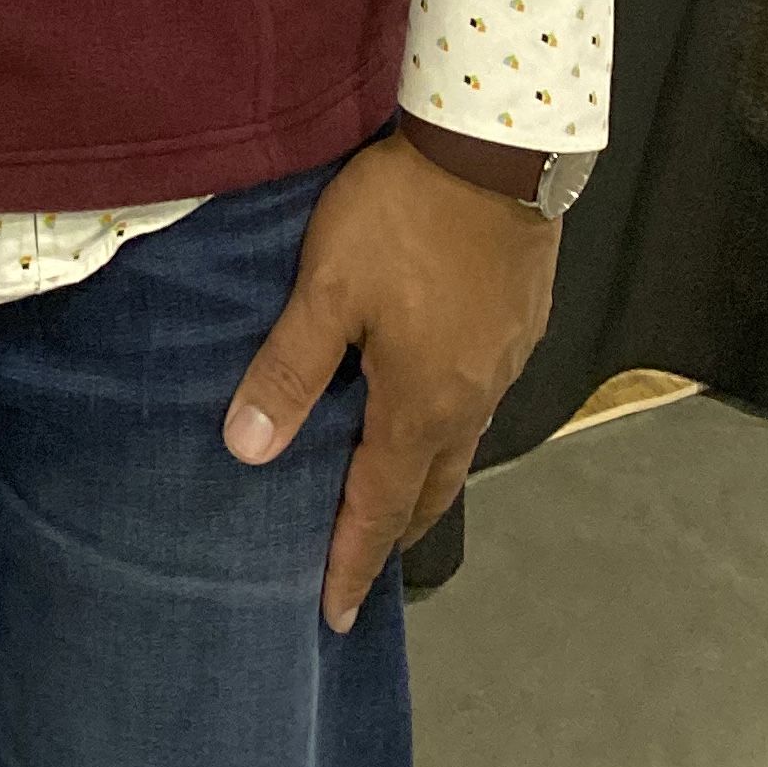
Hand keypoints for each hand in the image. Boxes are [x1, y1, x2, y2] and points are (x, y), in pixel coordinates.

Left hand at [222, 130, 558, 632]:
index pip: (378, 504)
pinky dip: (449, 423)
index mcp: (421, 404)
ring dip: (424, 476)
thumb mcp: (328, 289)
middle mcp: (470, 399)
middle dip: (393, 528)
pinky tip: (432, 401)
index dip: (351, 559)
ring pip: (460, 443)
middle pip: (429, 487)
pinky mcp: (520, 324)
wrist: (497, 153)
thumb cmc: (403, 219)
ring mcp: (503, 362)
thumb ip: (289, 370)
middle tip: (361, 557)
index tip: (335, 614)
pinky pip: (480, 399)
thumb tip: (247, 453)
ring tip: (392, 488)